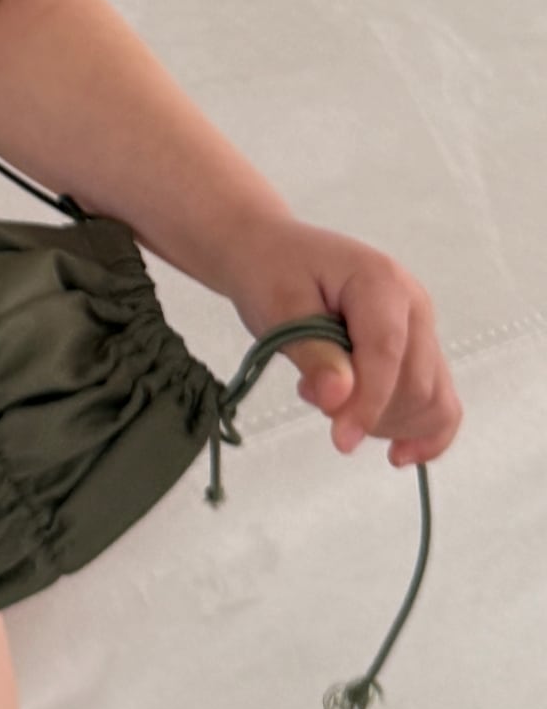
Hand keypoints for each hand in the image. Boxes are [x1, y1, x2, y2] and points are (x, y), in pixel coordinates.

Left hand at [224, 216, 460, 470]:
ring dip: (385, 421)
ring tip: (329, 396)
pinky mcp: (419, 352)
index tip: (341, 441)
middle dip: (368, 410)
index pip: (387, 353)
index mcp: (381, 281)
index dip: (369, 402)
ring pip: (432, 399)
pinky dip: (424, 431)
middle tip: (309, 392)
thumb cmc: (270, 272)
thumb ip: (312, 353)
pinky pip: (440, 401)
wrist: (270, 253)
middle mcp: (414, 304)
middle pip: (415, 384)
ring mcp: (421, 329)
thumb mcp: (277, 307)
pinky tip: (399, 454)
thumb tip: (339, 399)